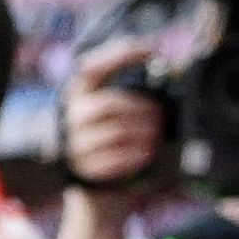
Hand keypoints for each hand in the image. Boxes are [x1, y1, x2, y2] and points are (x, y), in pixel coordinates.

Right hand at [60, 36, 164, 195]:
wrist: (96, 188)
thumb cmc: (114, 142)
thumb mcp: (117, 114)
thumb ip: (133, 94)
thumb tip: (168, 69)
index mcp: (77, 97)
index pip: (90, 67)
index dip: (118, 55)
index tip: (151, 50)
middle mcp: (69, 118)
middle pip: (108, 104)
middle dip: (141, 109)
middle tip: (160, 116)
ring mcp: (74, 145)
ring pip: (115, 132)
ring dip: (143, 133)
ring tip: (154, 137)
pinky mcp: (84, 169)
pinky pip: (115, 158)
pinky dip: (136, 155)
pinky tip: (145, 154)